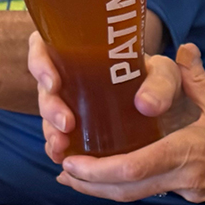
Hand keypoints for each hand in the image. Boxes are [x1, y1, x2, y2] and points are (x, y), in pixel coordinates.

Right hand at [31, 30, 191, 161]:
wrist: (164, 104)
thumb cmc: (158, 80)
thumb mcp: (164, 74)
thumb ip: (160, 84)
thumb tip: (146, 105)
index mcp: (82, 51)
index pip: (44, 48)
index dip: (41, 64)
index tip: (54, 84)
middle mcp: (69, 76)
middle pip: (45, 87)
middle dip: (50, 108)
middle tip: (66, 124)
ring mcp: (69, 103)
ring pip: (48, 114)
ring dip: (50, 131)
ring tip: (61, 147)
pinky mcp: (74, 127)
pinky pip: (57, 136)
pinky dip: (56, 147)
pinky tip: (61, 157)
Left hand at [54, 43, 204, 204]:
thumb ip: (200, 80)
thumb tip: (183, 49)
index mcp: (189, 153)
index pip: (132, 169)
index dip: (95, 170)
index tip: (71, 161)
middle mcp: (183, 178)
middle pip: (123, 190)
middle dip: (88, 183)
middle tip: (62, 169)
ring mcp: (188, 191)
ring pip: (136, 194)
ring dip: (105, 186)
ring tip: (79, 174)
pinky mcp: (194, 194)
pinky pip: (155, 190)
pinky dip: (132, 182)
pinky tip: (123, 170)